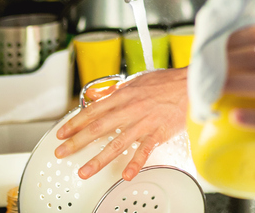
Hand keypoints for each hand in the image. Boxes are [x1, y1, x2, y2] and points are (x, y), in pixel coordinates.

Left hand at [54, 67, 187, 180]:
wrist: (192, 84)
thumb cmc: (167, 82)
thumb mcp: (137, 80)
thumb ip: (114, 89)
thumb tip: (94, 95)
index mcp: (124, 95)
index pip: (93, 110)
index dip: (75, 122)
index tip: (62, 133)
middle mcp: (131, 109)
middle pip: (99, 127)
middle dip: (77, 141)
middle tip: (62, 152)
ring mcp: (144, 122)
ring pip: (117, 142)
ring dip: (99, 159)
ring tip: (85, 171)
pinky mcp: (158, 132)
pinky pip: (144, 150)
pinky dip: (135, 163)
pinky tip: (126, 175)